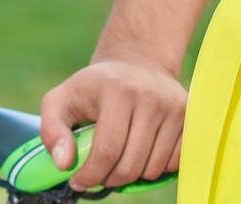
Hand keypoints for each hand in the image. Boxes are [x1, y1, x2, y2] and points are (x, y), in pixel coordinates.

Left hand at [38, 55, 186, 190]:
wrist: (139, 61)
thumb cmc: (94, 86)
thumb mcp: (61, 99)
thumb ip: (51, 129)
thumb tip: (63, 163)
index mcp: (118, 91)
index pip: (107, 151)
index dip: (90, 175)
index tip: (78, 180)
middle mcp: (151, 97)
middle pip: (130, 165)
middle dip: (109, 179)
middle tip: (99, 173)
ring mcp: (174, 107)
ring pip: (153, 169)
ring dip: (132, 175)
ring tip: (119, 159)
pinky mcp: (190, 116)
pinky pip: (173, 164)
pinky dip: (154, 167)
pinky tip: (141, 151)